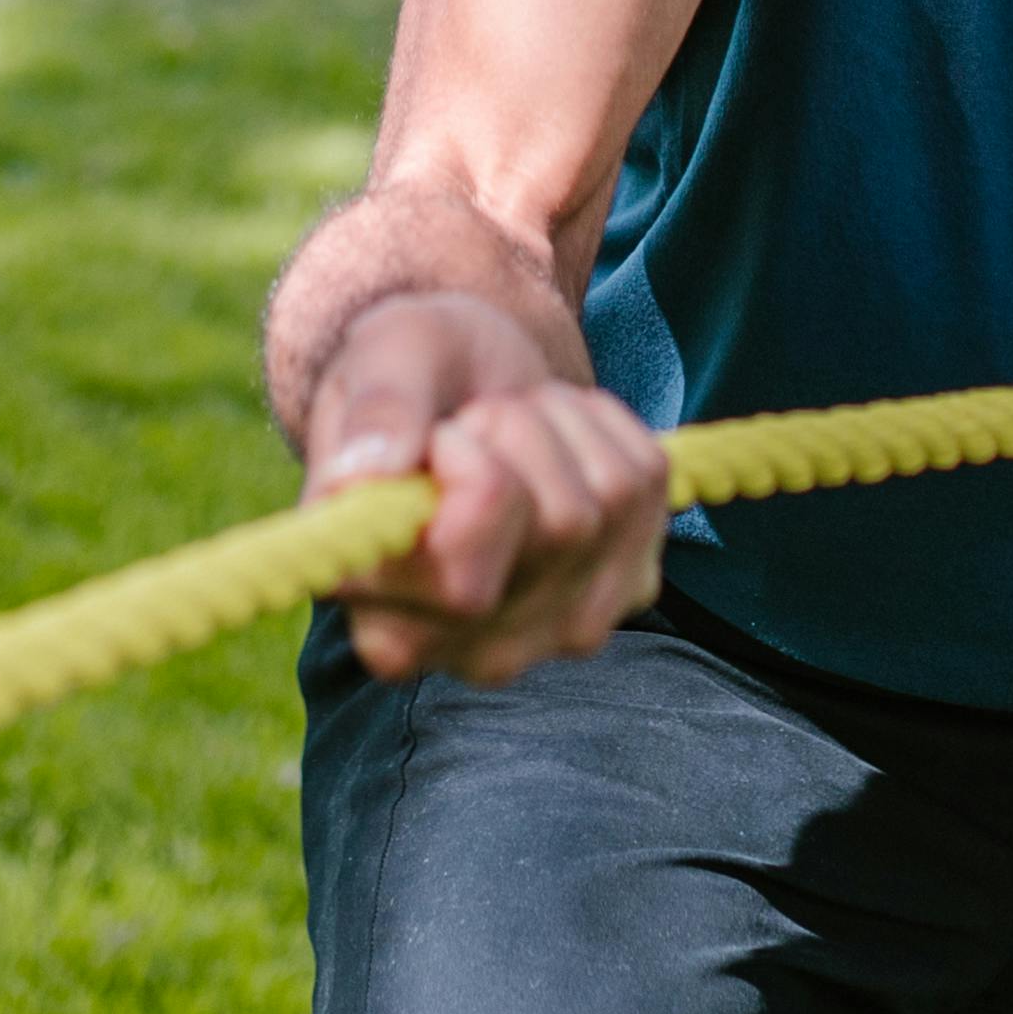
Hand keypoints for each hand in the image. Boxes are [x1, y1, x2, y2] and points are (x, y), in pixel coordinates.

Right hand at [299, 287, 675, 687]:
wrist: (464, 383)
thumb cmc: (408, 385)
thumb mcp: (379, 362)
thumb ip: (374, 415)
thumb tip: (364, 474)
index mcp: (387, 627)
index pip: (467, 590)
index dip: (473, 484)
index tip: (440, 435)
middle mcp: (472, 651)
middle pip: (560, 531)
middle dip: (523, 434)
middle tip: (473, 416)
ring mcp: (558, 629)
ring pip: (608, 503)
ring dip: (562, 425)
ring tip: (511, 421)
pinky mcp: (625, 589)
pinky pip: (648, 486)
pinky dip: (606, 430)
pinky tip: (556, 437)